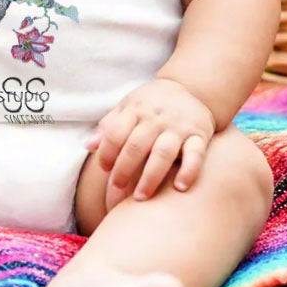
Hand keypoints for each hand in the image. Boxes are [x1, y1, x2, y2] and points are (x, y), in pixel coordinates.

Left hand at [85, 78, 215, 212]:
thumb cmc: (151, 104)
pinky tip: (179, 188)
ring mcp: (178, 126)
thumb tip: (88, 146)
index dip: (106, 153)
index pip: (115, 133)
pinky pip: (195, 154)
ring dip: (150, 177)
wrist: (191, 88)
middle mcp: (156, 118)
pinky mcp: (199, 134)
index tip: (104, 169)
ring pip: (163, 153)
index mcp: (135, 110)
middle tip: (117, 189)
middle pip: (136, 146)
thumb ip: (109, 126)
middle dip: (124, 170)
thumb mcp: (127, 106)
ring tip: (140, 198)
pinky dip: (189, 171)